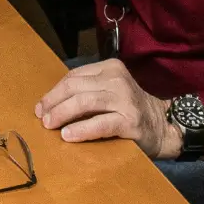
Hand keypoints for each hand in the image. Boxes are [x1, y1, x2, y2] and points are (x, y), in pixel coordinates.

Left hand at [33, 59, 179, 158]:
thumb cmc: (129, 109)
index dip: (54, 92)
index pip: (74, 77)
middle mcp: (117, 80)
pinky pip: (100, 124)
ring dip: (62, 114)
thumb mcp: (110, 91)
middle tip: (42, 118)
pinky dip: (81, 129)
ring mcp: (125, 99)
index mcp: (110, 68)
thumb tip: (50, 104)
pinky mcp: (130, 121)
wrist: (163, 126)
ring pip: (84, 102)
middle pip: (75, 87)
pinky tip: (68, 135)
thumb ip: (87, 91)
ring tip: (50, 125)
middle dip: (54, 102)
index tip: (41, 107)